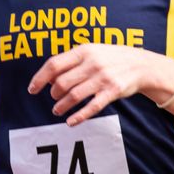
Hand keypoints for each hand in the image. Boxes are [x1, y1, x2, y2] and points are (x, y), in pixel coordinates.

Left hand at [28, 42, 173, 125]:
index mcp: (84, 50)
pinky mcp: (112, 92)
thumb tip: (49, 79)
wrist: (141, 64)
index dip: (39, 79)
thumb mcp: (92, 52)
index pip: (54, 65)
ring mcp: (103, 78)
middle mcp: (92, 63)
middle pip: (61, 83)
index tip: (32, 89)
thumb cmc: (110, 58)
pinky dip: (78, 117)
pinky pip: (91, 107)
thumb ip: (71, 62)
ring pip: (73, 96)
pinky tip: (71, 122)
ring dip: (61, 107)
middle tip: (54, 99)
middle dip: (53, 94)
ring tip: (57, 111)